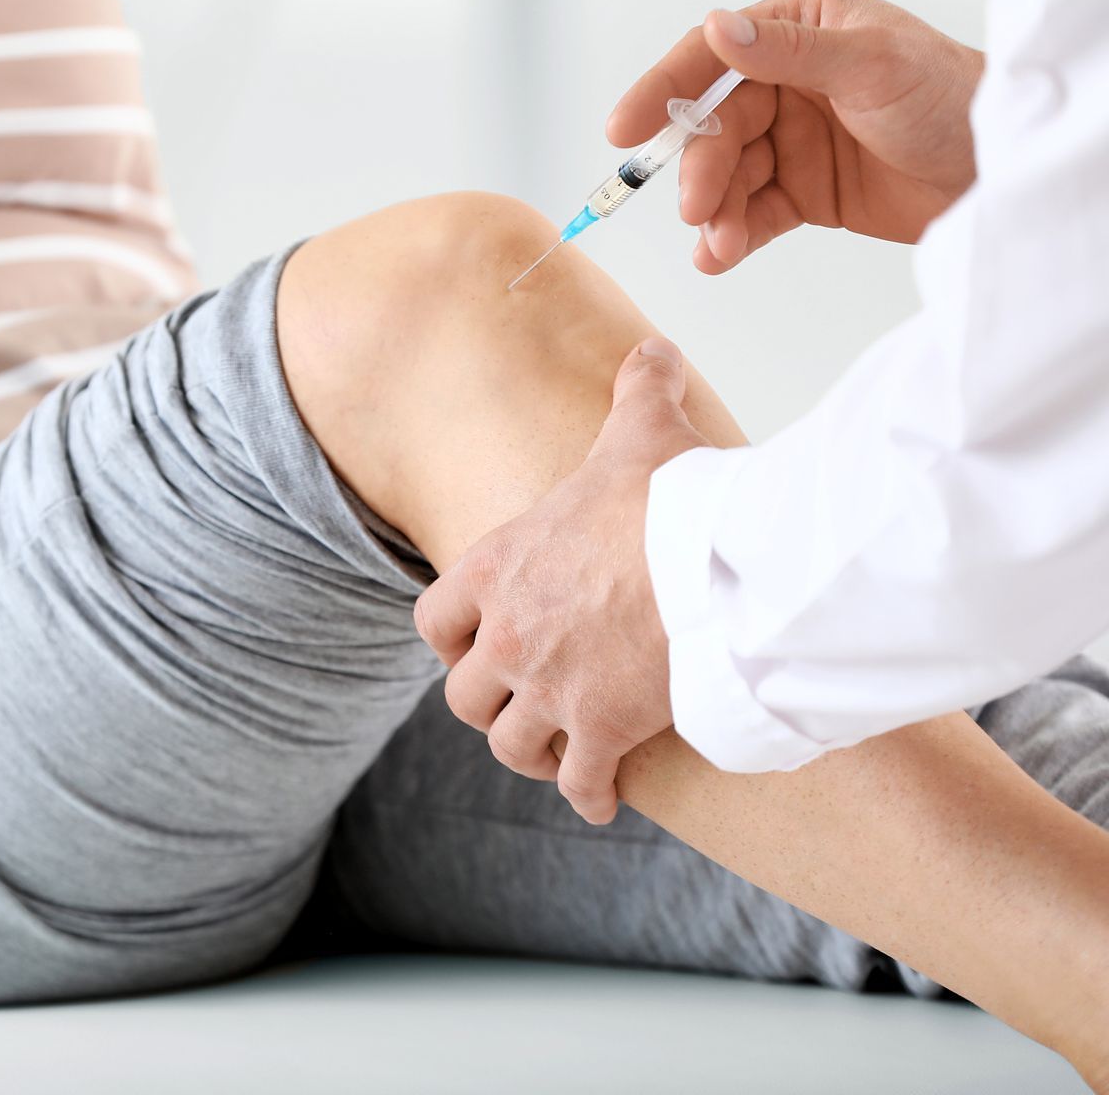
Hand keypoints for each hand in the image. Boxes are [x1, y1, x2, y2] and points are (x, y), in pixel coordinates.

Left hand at [414, 337, 709, 823]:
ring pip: (508, 745)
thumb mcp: (641, 431)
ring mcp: (549, 689)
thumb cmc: (673, 499)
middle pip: (463, 696)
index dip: (450, 639)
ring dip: (529, 752)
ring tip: (553, 754)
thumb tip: (654, 351)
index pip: (434, 620)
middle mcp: (508, 636)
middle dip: (487, 703)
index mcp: (498, 569)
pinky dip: (586, 795)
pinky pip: (577, 783)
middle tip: (515, 705)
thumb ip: (638, 390)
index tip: (471, 646)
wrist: (716, 566)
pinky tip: (601, 799)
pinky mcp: (599, 733)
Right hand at [609, 0, 983, 273]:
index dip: (662, 91)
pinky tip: (719, 256)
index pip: (711, 56)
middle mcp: (787, 80)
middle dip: (701, 171)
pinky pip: (751, 212)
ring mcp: (792, 138)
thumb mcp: (871, 64)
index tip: (623, 130)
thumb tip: (720, 28)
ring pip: (727, 176)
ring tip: (717, 244)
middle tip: (697, 209)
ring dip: (714, 211)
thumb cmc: (951, 99)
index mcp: (799, 29)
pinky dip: (731, 235)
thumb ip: (789, 52)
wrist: (1001, 171)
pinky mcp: (803, 190)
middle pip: (715, 128)